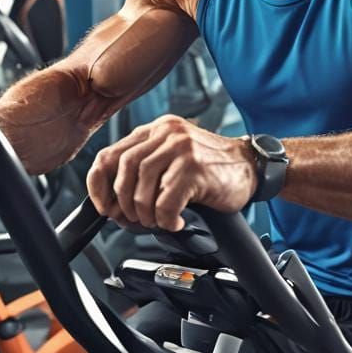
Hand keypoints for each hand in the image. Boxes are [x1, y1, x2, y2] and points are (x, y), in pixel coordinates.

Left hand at [86, 115, 257, 230]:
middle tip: (133, 220)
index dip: (98, 185)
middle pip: (123, 172)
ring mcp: (182, 150)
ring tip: (158, 221)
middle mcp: (167, 134)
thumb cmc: (213, 168)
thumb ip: (146, 167)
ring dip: (145, 214)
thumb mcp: (174, 157)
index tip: (104, 206)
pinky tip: (176, 222)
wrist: (252, 166)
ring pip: (142, 189)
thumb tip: (113, 203)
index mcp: (156, 130)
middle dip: (123, 204)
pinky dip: (166, 220)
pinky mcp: (195, 169)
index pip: (110, 155)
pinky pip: (166, 203)